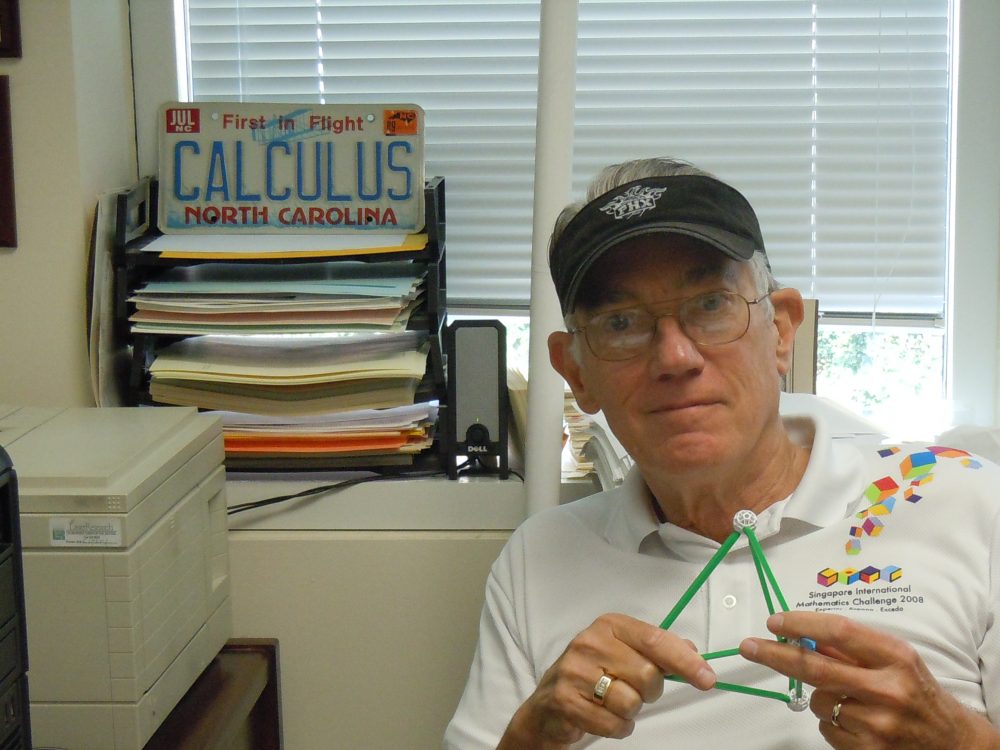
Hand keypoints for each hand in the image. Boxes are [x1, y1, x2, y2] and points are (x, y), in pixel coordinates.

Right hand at [498, 613, 716, 748]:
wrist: (549, 703)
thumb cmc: (593, 674)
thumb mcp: (624, 653)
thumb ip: (658, 650)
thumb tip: (692, 650)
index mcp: (609, 626)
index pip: (655, 640)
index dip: (685, 661)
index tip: (707, 678)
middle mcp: (590, 642)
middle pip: (648, 675)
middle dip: (649, 691)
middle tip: (631, 689)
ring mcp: (574, 671)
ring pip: (631, 702)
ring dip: (630, 711)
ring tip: (612, 702)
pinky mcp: (565, 700)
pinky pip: (614, 724)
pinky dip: (617, 727)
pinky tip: (602, 716)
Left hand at [739, 611, 999, 749]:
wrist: (949, 740)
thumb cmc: (915, 690)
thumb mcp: (895, 658)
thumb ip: (851, 647)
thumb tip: (800, 633)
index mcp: (895, 656)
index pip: (838, 631)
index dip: (801, 624)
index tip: (775, 621)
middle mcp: (887, 688)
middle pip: (814, 667)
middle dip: (774, 654)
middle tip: (749, 646)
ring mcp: (878, 722)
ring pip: (818, 701)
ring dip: (819, 696)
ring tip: (848, 698)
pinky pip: (826, 728)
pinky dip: (830, 722)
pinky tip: (855, 720)